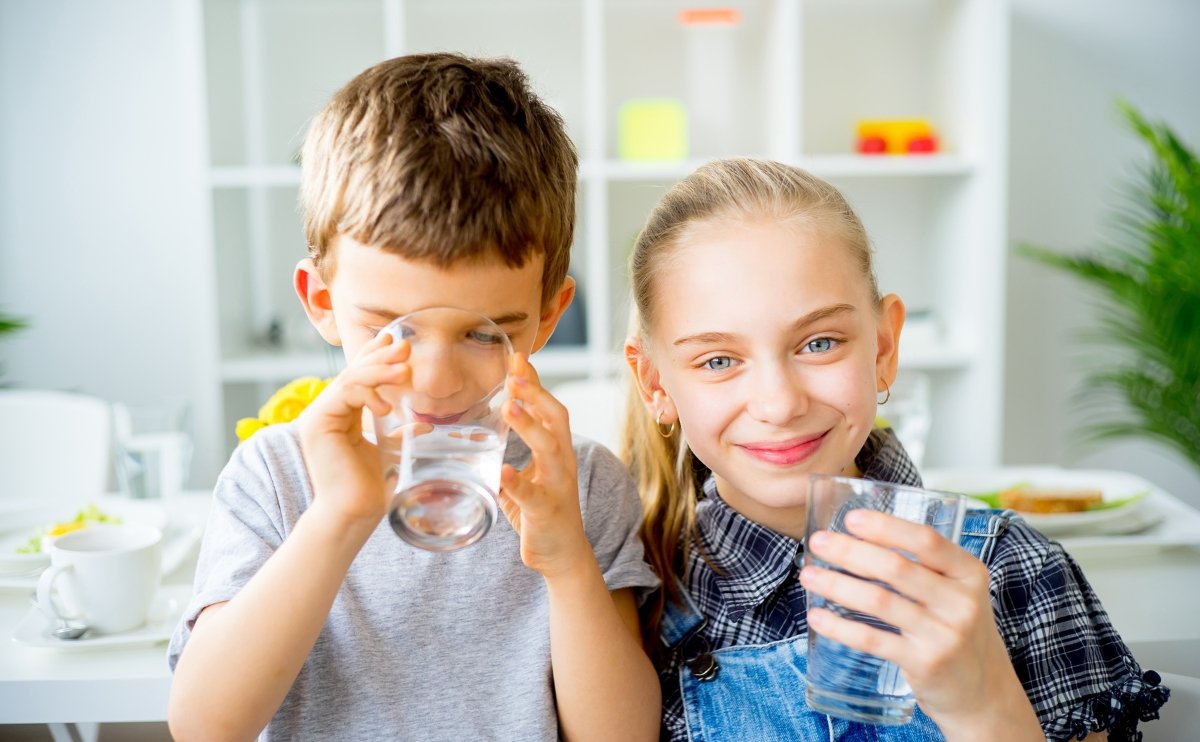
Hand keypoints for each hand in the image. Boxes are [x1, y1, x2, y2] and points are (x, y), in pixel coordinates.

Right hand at [295, 330, 410, 527]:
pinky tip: (386, 406)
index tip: (397, 343)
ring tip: (404, 369)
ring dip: (379, 371)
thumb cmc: (369, 489)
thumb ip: (399, 434)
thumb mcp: (389, 452)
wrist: (352, 514)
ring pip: (349, 379)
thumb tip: (426, 424)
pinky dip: (367, 392)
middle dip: (380, 356)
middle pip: (352, 372)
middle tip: (405, 345)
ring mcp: (318, 417)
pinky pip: (343, 393)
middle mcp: (326, 413)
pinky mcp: (317, 423)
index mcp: (340, 416)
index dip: (376, 358)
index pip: (357, 378)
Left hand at [497, 353, 591, 578]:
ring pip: (550, 448)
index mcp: (557, 451)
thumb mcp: (525, 477)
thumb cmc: (541, 511)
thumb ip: (506, 456)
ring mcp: (557, 486)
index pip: (549, 407)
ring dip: (529, 425)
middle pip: (557, 418)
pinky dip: (517, 482)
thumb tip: (470, 438)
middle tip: (514, 373)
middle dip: (536, 393)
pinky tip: (503, 472)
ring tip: (509, 406)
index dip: (535, 382)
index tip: (518, 357)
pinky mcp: (546, 511)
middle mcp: (562, 462)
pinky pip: (532, 495)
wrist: (562, 554)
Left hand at [799, 510, 1039, 738]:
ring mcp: (944, 634)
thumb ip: (925, 567)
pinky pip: (873, 639)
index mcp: (969, 573)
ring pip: (879, 600)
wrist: (985, 694)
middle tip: (817, 543)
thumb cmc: (958, 632)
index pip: (926, 540)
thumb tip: (861, 537)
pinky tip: (817, 616)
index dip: (886, 527)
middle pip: (896, 567)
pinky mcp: (925, 663)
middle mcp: (960, 602)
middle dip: (849, 551)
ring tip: (808, 576)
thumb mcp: (957, 593)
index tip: (851, 519)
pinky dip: (840, 626)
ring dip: (837, 585)